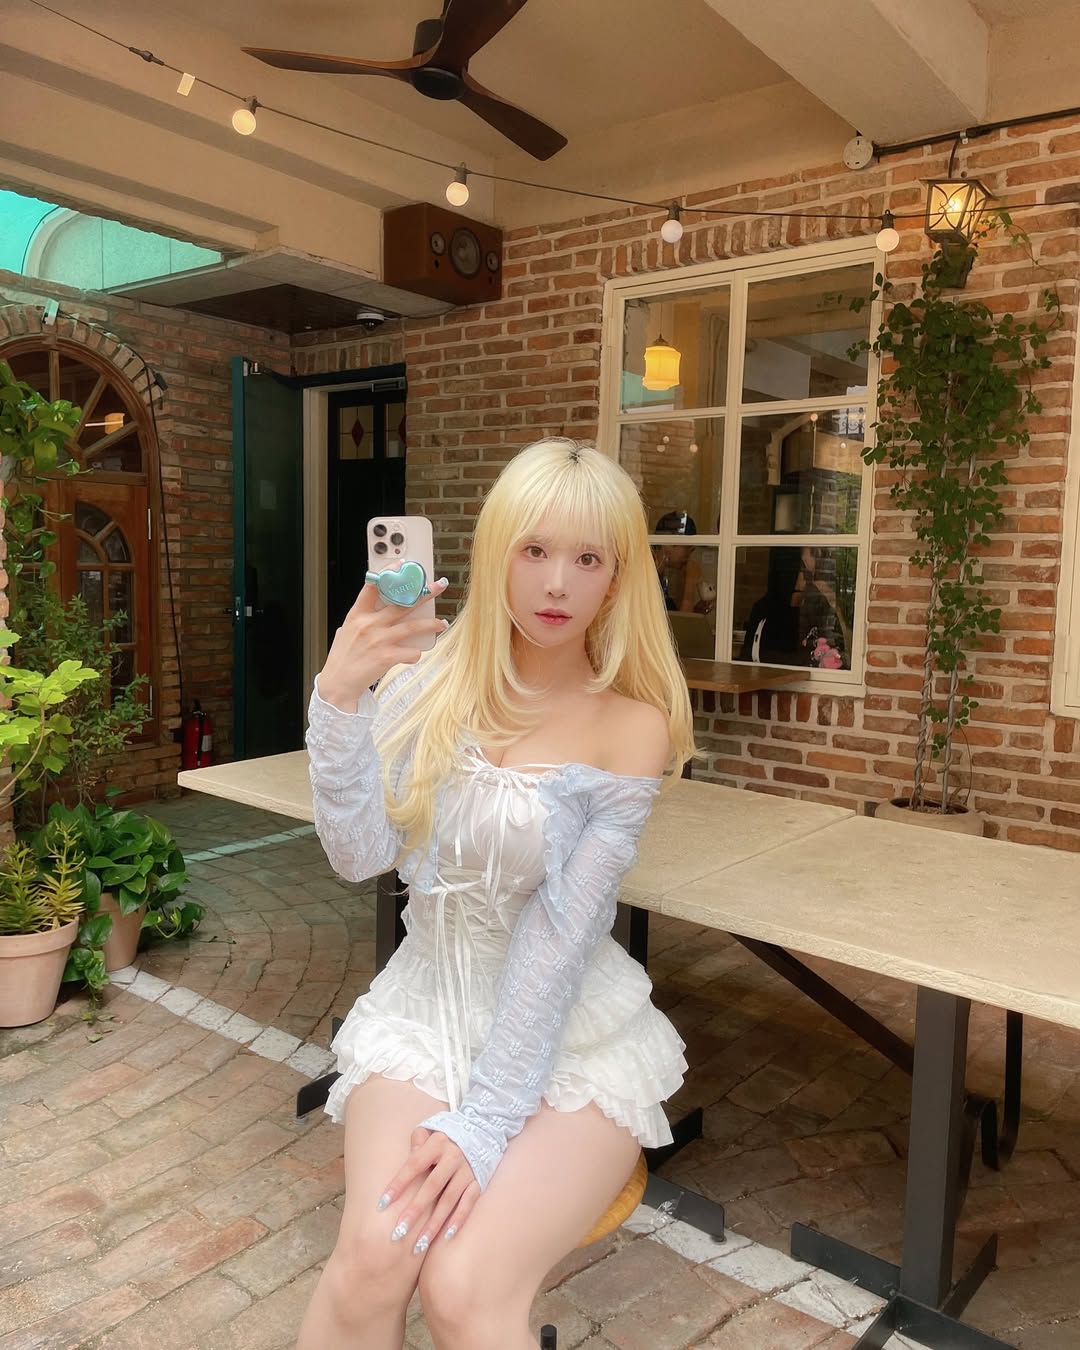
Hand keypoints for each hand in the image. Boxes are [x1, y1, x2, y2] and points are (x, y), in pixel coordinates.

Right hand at [317, 580, 448, 711]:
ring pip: (413, 626)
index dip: (389, 573)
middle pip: (402, 603)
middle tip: (438, 586)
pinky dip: (415, 653)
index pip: (373, 586)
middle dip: (424, 593)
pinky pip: (411, 651)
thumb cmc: (342, 658)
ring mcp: (378, 640)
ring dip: (431, 624)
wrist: (337, 684)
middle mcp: (369, 624)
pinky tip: (413, 654)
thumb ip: (361, 620)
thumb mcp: (346, 631)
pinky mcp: (386, 657)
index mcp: (357, 615)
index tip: (403, 565)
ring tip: (442, 623)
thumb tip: (377, 613)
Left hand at [377, 1126, 480, 1254]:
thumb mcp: (429, 1131)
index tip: (382, 1204)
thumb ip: (417, 1142)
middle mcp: (453, 1157)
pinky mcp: (478, 1181)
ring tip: (418, 1245)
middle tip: (398, 1233)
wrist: (481, 1131)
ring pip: (449, 1200)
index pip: (414, 1165)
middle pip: (431, 1187)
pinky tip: (446, 1235)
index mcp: (438, 1143)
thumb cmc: (444, 1137)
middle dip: (414, 1211)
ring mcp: (467, 1171)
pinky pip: (469, 1203)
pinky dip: (459, 1219)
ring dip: (434, 1224)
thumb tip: (406, 1159)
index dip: (399, 1184)